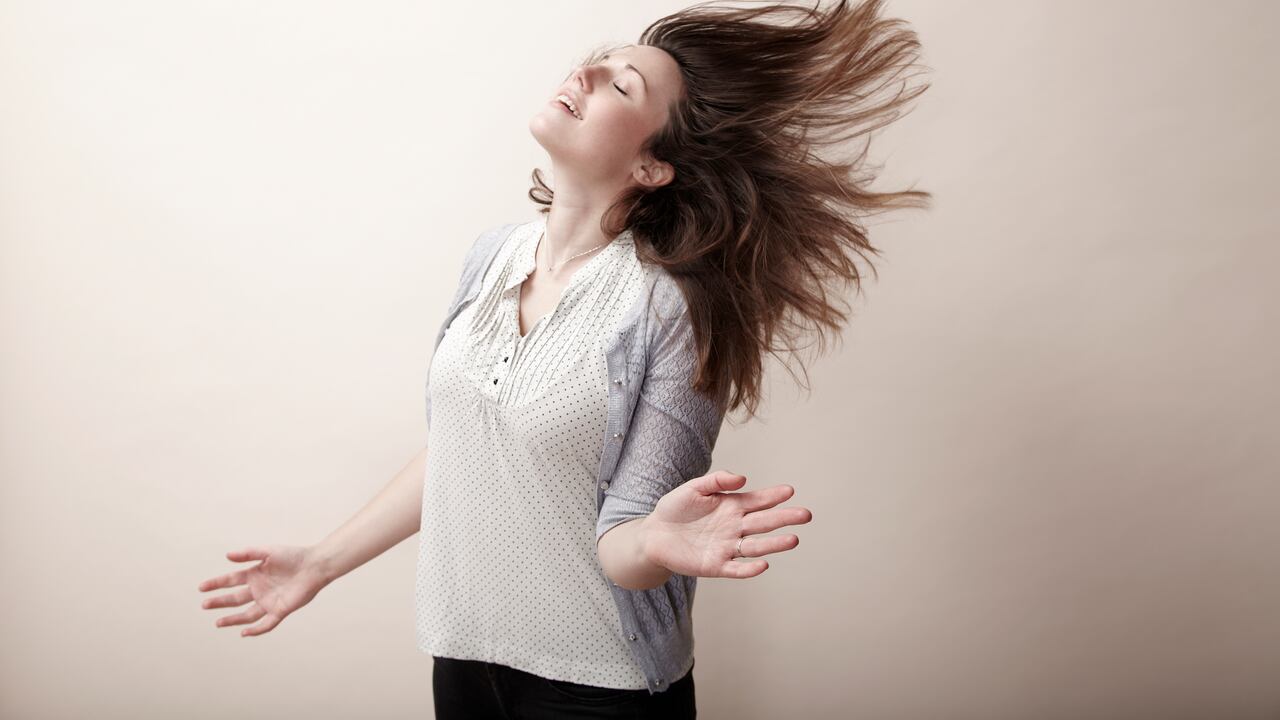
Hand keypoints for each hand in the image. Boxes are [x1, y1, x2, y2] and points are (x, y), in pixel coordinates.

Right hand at [197, 544, 329, 636]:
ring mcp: (269, 601)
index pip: (231, 581)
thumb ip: (248, 554)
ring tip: (218, 623)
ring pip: (246, 614)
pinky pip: (266, 623)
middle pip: (235, 599)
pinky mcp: (280, 610)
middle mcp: (259, 589)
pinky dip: (255, 630)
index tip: (201, 588)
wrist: (315, 566)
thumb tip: (227, 556)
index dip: (216, 584)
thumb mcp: (268, 552)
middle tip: (204, 605)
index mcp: (255, 574)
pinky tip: (244, 633)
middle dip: (219, 602)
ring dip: (232, 619)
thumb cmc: (293, 556)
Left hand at [642, 470, 812, 578]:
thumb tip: (742, 478)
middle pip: (763, 523)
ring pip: (755, 546)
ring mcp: (726, 547)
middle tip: (805, 514)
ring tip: (793, 539)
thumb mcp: (693, 487)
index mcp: (731, 507)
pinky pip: (736, 569)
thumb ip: (717, 480)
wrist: (653, 535)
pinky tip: (763, 564)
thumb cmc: (674, 509)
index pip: (757, 501)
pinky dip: (749, 569)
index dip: (773, 496)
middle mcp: (734, 527)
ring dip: (774, 544)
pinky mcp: (715, 566)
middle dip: (784, 518)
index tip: (789, 491)